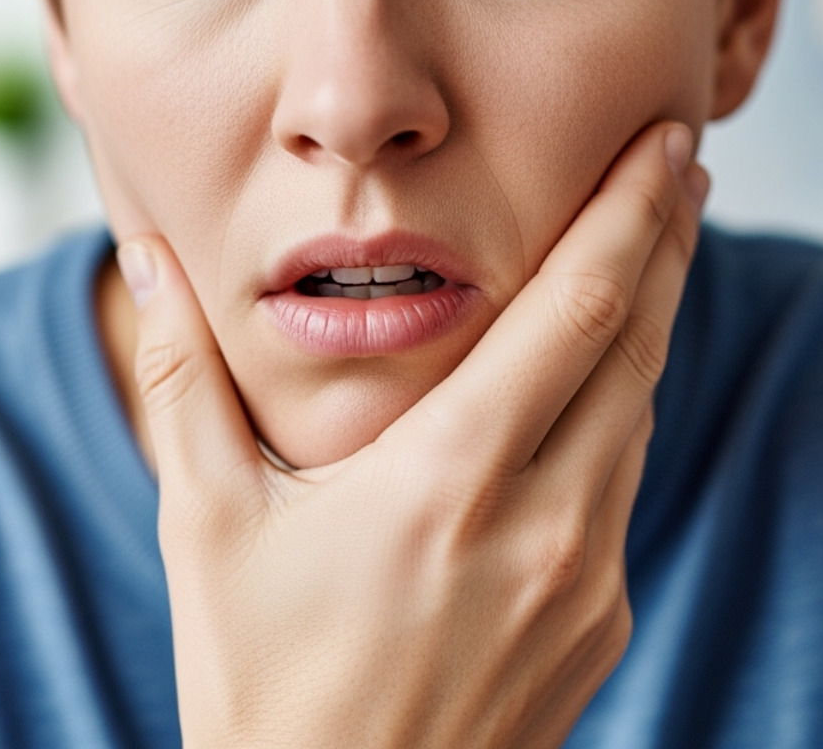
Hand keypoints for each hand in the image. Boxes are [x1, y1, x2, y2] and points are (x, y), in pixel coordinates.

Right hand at [120, 121, 707, 748]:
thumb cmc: (259, 681)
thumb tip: (141, 255)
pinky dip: (619, 415)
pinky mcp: (602, 628)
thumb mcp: (205, 523)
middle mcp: (543, 527)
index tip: (664, 142)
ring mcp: (588, 585)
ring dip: (650, 326)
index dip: (630, 216)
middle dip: (665, 242)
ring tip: (649, 252)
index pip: (573, 315)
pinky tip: (597, 388)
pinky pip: (621, 491)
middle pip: (635, 349)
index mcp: (447, 481)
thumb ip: (182, 377)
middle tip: (681, 160)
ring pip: (636, 418)